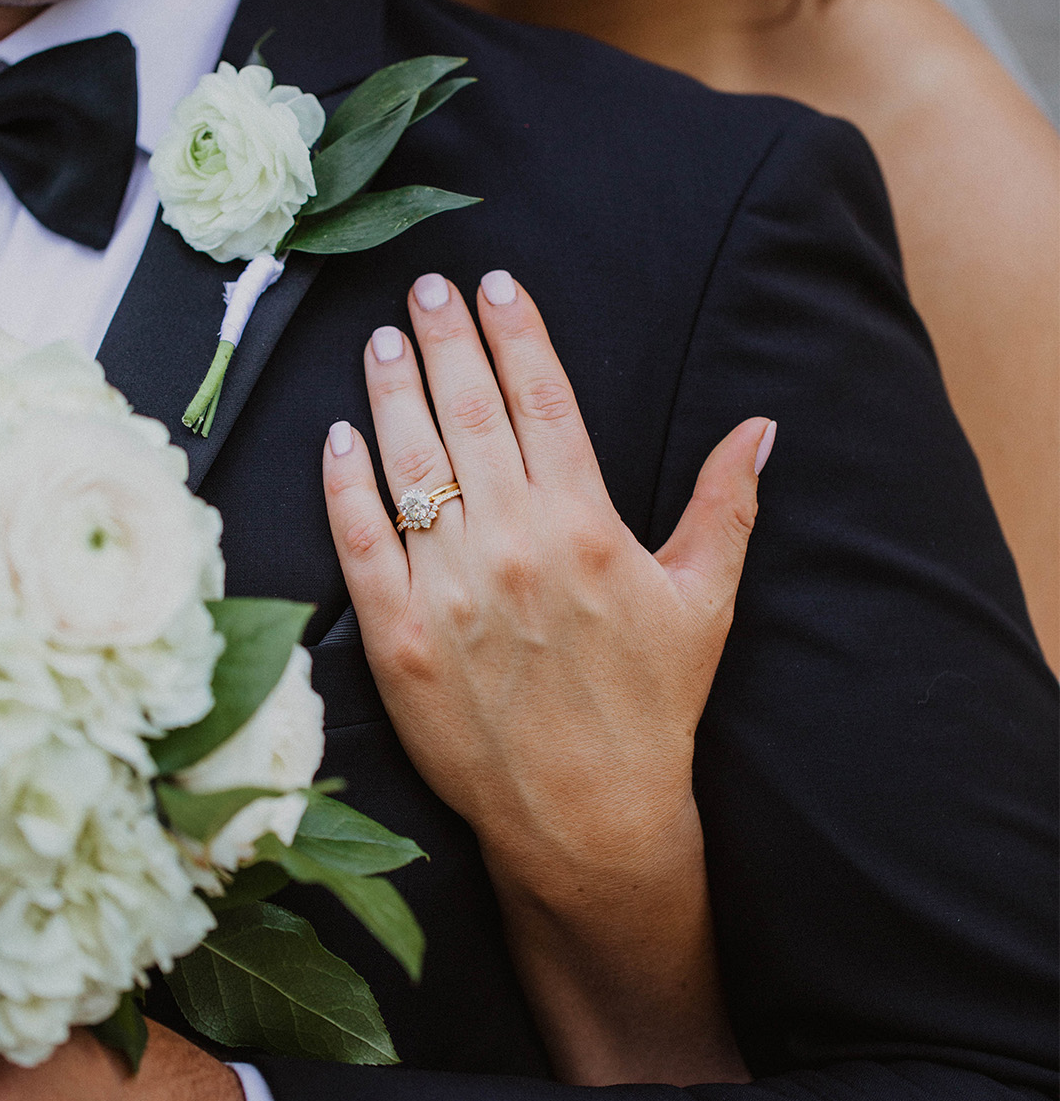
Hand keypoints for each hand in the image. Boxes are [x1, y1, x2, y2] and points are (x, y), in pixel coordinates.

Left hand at [323, 271, 773, 1086]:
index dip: (516, 332)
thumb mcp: (702, 601)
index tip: (495, 283)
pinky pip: (359, 542)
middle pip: (468, 413)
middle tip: (425, 288)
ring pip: (409, 463)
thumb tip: (763, 425)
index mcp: (586, 525)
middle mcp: (513, 544)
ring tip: (380, 340)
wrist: (589, 816)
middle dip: (445, 338)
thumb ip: (725, 505)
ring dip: (391, 390)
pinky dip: (344, 485)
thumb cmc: (650, 706)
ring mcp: (449, 590)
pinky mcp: (397, 637)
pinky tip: (337, 437)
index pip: (543, 399)